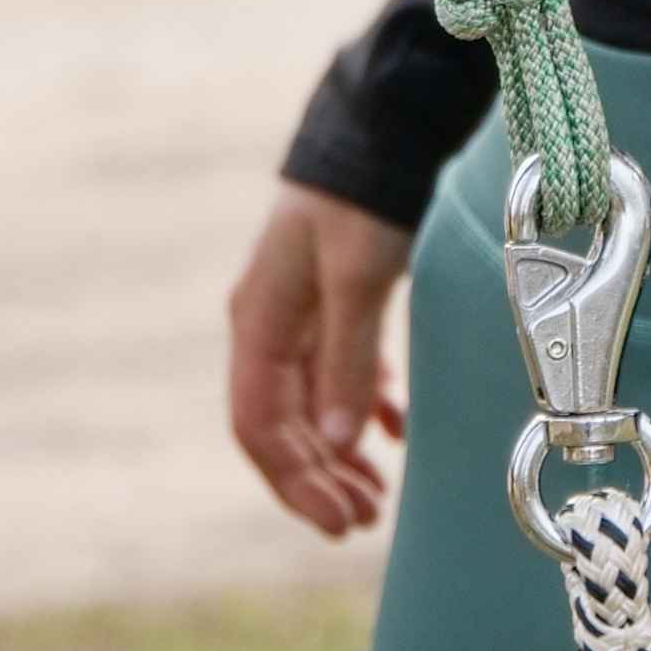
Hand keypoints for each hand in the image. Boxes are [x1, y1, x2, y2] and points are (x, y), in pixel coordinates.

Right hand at [225, 183, 411, 535]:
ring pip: (311, 407)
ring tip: (377, 498)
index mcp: (258, 320)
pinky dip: (363, 412)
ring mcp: (299, 316)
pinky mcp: (333, 306)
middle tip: (365, 522)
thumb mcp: (355, 279)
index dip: (292, 480)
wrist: (381, 129)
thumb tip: (344, 445)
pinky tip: (393, 434)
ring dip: (339, 456)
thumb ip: (348, 360)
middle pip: (282, 425)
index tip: (337, 521)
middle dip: (317, 479)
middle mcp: (269, 325)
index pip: (257, 424)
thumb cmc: (361, 200)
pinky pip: (338, 377)